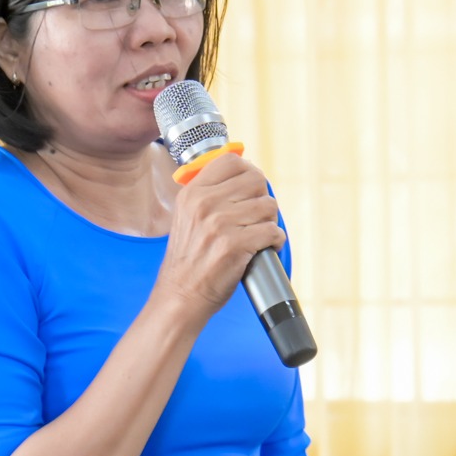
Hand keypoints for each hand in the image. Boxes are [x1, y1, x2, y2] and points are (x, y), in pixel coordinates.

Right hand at [152, 151, 282, 322]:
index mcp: (193, 193)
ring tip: (258, 235)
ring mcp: (220, 223)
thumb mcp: (187, 217)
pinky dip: (275, 241)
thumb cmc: (189, 259)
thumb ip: (210, 195)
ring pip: (268, 206)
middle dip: (263, 198)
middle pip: (255, 180)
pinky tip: (265, 248)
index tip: (251, 188)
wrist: (181, 295)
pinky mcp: (234, 245)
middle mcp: (205, 203)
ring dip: (270, 222)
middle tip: (257, 216)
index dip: (248, 171)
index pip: (230, 160)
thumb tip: (245, 175)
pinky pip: (272, 231)